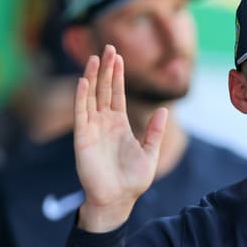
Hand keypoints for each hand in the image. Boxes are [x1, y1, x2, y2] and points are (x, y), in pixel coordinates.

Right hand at [74, 45, 167, 231]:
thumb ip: (155, 132)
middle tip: (107, 47)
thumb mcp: (150, 153)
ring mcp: (92, 128)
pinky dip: (82, 96)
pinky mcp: (83, 137)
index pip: (116, 94)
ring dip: (92, 77)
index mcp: (120, 125)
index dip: (117, 76)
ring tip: (94, 57)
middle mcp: (104, 123)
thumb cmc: (133, 180)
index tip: (118, 56)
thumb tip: (164, 109)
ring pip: (91, 96)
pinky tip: (84, 81)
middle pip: (103, 90)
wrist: (117, 199)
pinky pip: (81, 113)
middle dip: (105, 69)